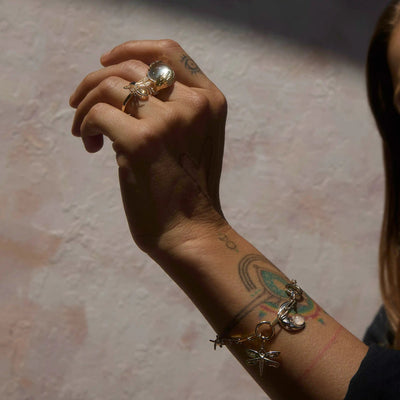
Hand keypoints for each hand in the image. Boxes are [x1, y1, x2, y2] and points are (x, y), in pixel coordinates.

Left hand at [70, 40, 227, 255]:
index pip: (168, 52)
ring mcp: (168, 121)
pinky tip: (90, 147)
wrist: (190, 233)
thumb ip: (172, 108)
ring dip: (85, 105)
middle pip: (130, 66)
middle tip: (79, 103)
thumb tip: (121, 86)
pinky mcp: (140, 142)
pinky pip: (97, 114)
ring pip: (108, 86)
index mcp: (210, 101)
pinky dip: (84, 125)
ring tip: (85, 131)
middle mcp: (193, 104)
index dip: (131, 49)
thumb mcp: (193, 139)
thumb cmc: (187, 191)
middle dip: (95, 79)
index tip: (105, 62)